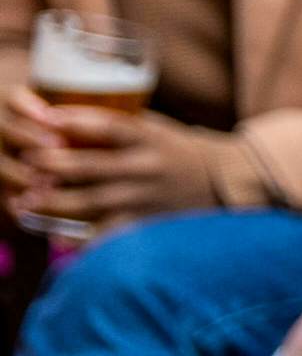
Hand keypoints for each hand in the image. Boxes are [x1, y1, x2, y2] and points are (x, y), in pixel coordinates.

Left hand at [2, 88, 226, 227]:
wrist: (223, 184)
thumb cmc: (178, 151)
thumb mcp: (156, 130)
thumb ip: (119, 127)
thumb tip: (62, 119)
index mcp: (151, 138)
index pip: (110, 126)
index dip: (75, 121)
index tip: (45, 117)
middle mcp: (148, 168)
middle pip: (92, 166)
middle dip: (54, 163)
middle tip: (26, 160)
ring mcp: (146, 198)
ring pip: (92, 202)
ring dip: (53, 202)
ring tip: (23, 200)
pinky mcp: (145, 225)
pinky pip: (105, 234)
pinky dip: (77, 237)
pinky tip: (53, 234)